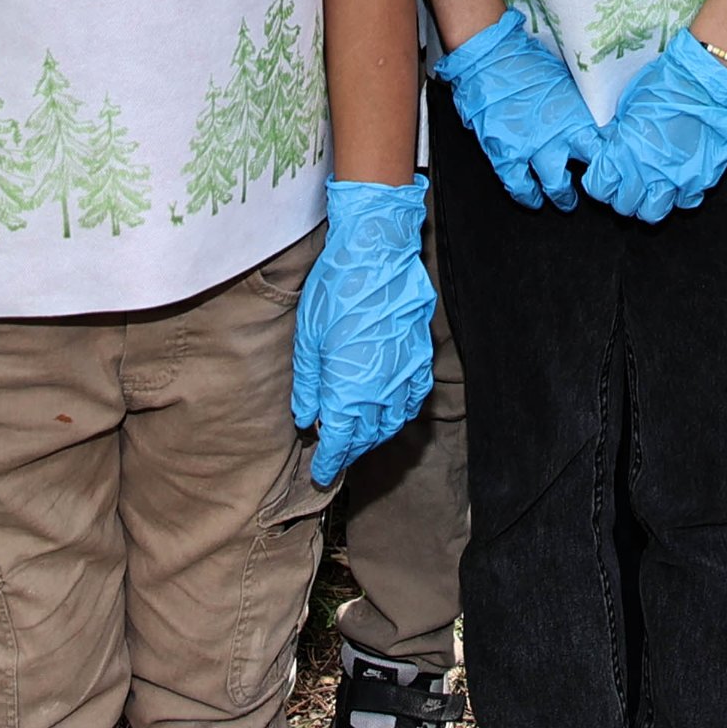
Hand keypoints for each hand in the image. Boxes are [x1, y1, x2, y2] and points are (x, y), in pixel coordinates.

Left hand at [291, 178, 437, 482]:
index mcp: (349, 391)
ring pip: (392, 421)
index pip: (341, 441)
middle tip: (336, 455)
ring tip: (360, 438)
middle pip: (367, 435)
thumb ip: (308, 384)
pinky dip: (402, 412)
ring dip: (375, 435)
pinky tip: (393, 413)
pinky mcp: (420, 356)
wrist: (377, 254)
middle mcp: (381, 391)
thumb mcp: (308, 339)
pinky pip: (415, 397)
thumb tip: (306, 418)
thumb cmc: (335, 292)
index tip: (321, 473)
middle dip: (350, 450)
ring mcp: (405, 374)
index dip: (330, 461)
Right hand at [434, 9, 598, 210]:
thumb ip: (573, 99)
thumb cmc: (523, 57)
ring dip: (563, 196)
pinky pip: (519, 185)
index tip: (616, 161)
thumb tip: (585, 107)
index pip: (604, 143)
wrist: (488, 56)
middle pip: (587, 169)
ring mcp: (532, 148)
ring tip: (566, 201)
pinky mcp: (506, 154)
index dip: (611, 154)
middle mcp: (559, 135)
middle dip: (595, 182)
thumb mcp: (561, 76)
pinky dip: (526, 196)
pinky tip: (532, 200)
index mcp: (576, 113)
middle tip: (598, 188)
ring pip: (556, 185)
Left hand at [582, 30, 726, 221]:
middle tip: (626, 184)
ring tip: (650, 191)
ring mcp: (675, 179)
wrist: (703, 83)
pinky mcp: (700, 179)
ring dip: (648, 204)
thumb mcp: (627, 106)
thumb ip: (617, 134)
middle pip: (624, 205)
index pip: (599, 188)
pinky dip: (680, 195)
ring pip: (653, 213)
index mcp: (623, 152)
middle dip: (622, 196)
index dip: (599, 183)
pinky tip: (677, 182)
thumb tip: (612, 145)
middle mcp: (646, 172)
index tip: (603, 176)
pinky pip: (686, 201)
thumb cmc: (663, 85)